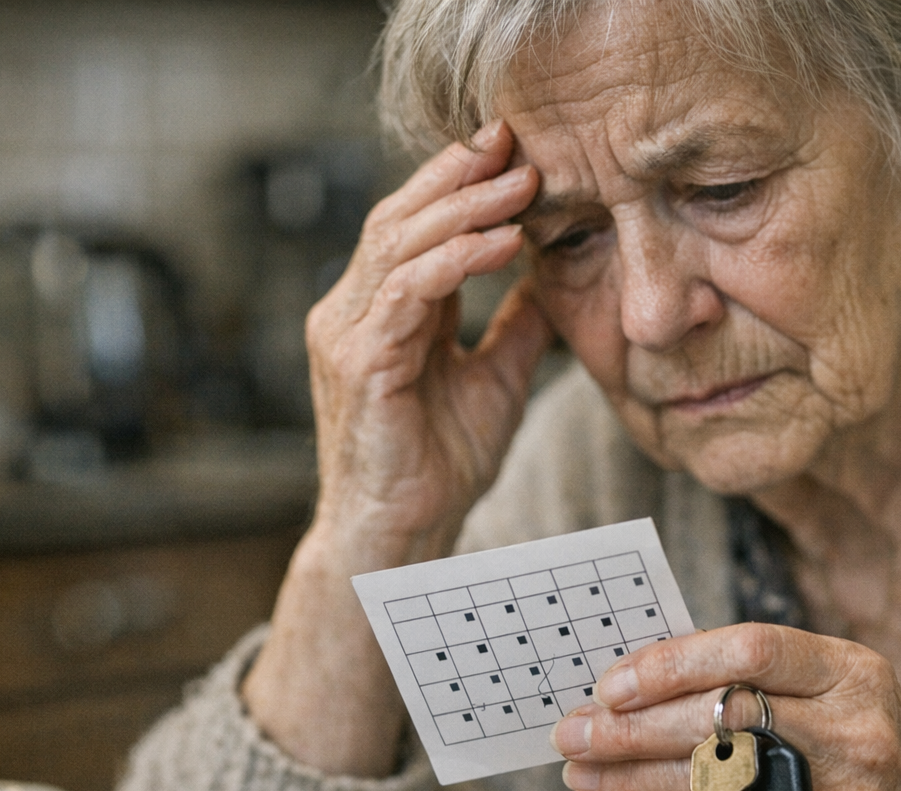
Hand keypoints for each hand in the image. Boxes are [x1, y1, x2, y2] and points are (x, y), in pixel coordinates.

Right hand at [306, 120, 551, 545]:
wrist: (406, 538)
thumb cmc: (440, 466)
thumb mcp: (494, 378)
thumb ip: (514, 325)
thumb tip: (551, 276)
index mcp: (380, 312)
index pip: (414, 227)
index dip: (458, 184)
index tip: (512, 149)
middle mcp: (353, 313)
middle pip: (400, 218)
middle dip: (459, 175)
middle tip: (514, 142)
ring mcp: (349, 335)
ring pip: (399, 243)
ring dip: (464, 208)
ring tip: (520, 183)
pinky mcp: (359, 364)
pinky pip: (408, 292)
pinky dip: (456, 260)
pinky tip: (502, 243)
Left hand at [550, 623, 900, 790]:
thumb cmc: (875, 759)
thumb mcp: (845, 699)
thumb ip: (760, 682)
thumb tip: (641, 676)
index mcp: (853, 674)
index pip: (751, 649)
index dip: (672, 663)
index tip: (612, 681)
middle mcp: (850, 733)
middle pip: (717, 719)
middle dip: (629, 727)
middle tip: (573, 729)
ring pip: (706, 782)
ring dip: (628, 778)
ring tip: (581, 770)